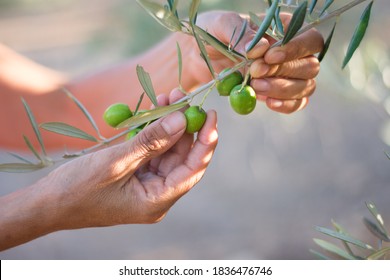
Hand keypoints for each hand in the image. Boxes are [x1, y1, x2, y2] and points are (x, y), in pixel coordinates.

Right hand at [47, 89, 217, 227]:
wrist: (46, 203)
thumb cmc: (78, 188)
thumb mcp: (117, 161)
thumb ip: (152, 141)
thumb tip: (182, 120)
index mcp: (157, 201)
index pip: (193, 169)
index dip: (205, 142)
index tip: (210, 115)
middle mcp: (157, 194)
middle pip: (182, 157)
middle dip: (184, 126)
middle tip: (181, 96)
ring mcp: (146, 185)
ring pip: (167, 151)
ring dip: (168, 125)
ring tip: (168, 96)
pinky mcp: (135, 175)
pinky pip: (151, 151)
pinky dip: (153, 131)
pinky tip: (155, 110)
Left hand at [192, 11, 323, 113]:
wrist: (200, 56)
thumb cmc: (214, 34)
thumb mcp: (222, 26)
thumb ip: (241, 34)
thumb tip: (260, 49)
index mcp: (285, 28)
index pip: (310, 39)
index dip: (295, 49)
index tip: (269, 57)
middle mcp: (293, 52)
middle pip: (310, 65)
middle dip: (283, 71)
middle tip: (255, 72)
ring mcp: (288, 75)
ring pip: (305, 86)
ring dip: (283, 89)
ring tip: (256, 87)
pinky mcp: (278, 93)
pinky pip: (296, 103)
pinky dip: (286, 105)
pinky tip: (268, 102)